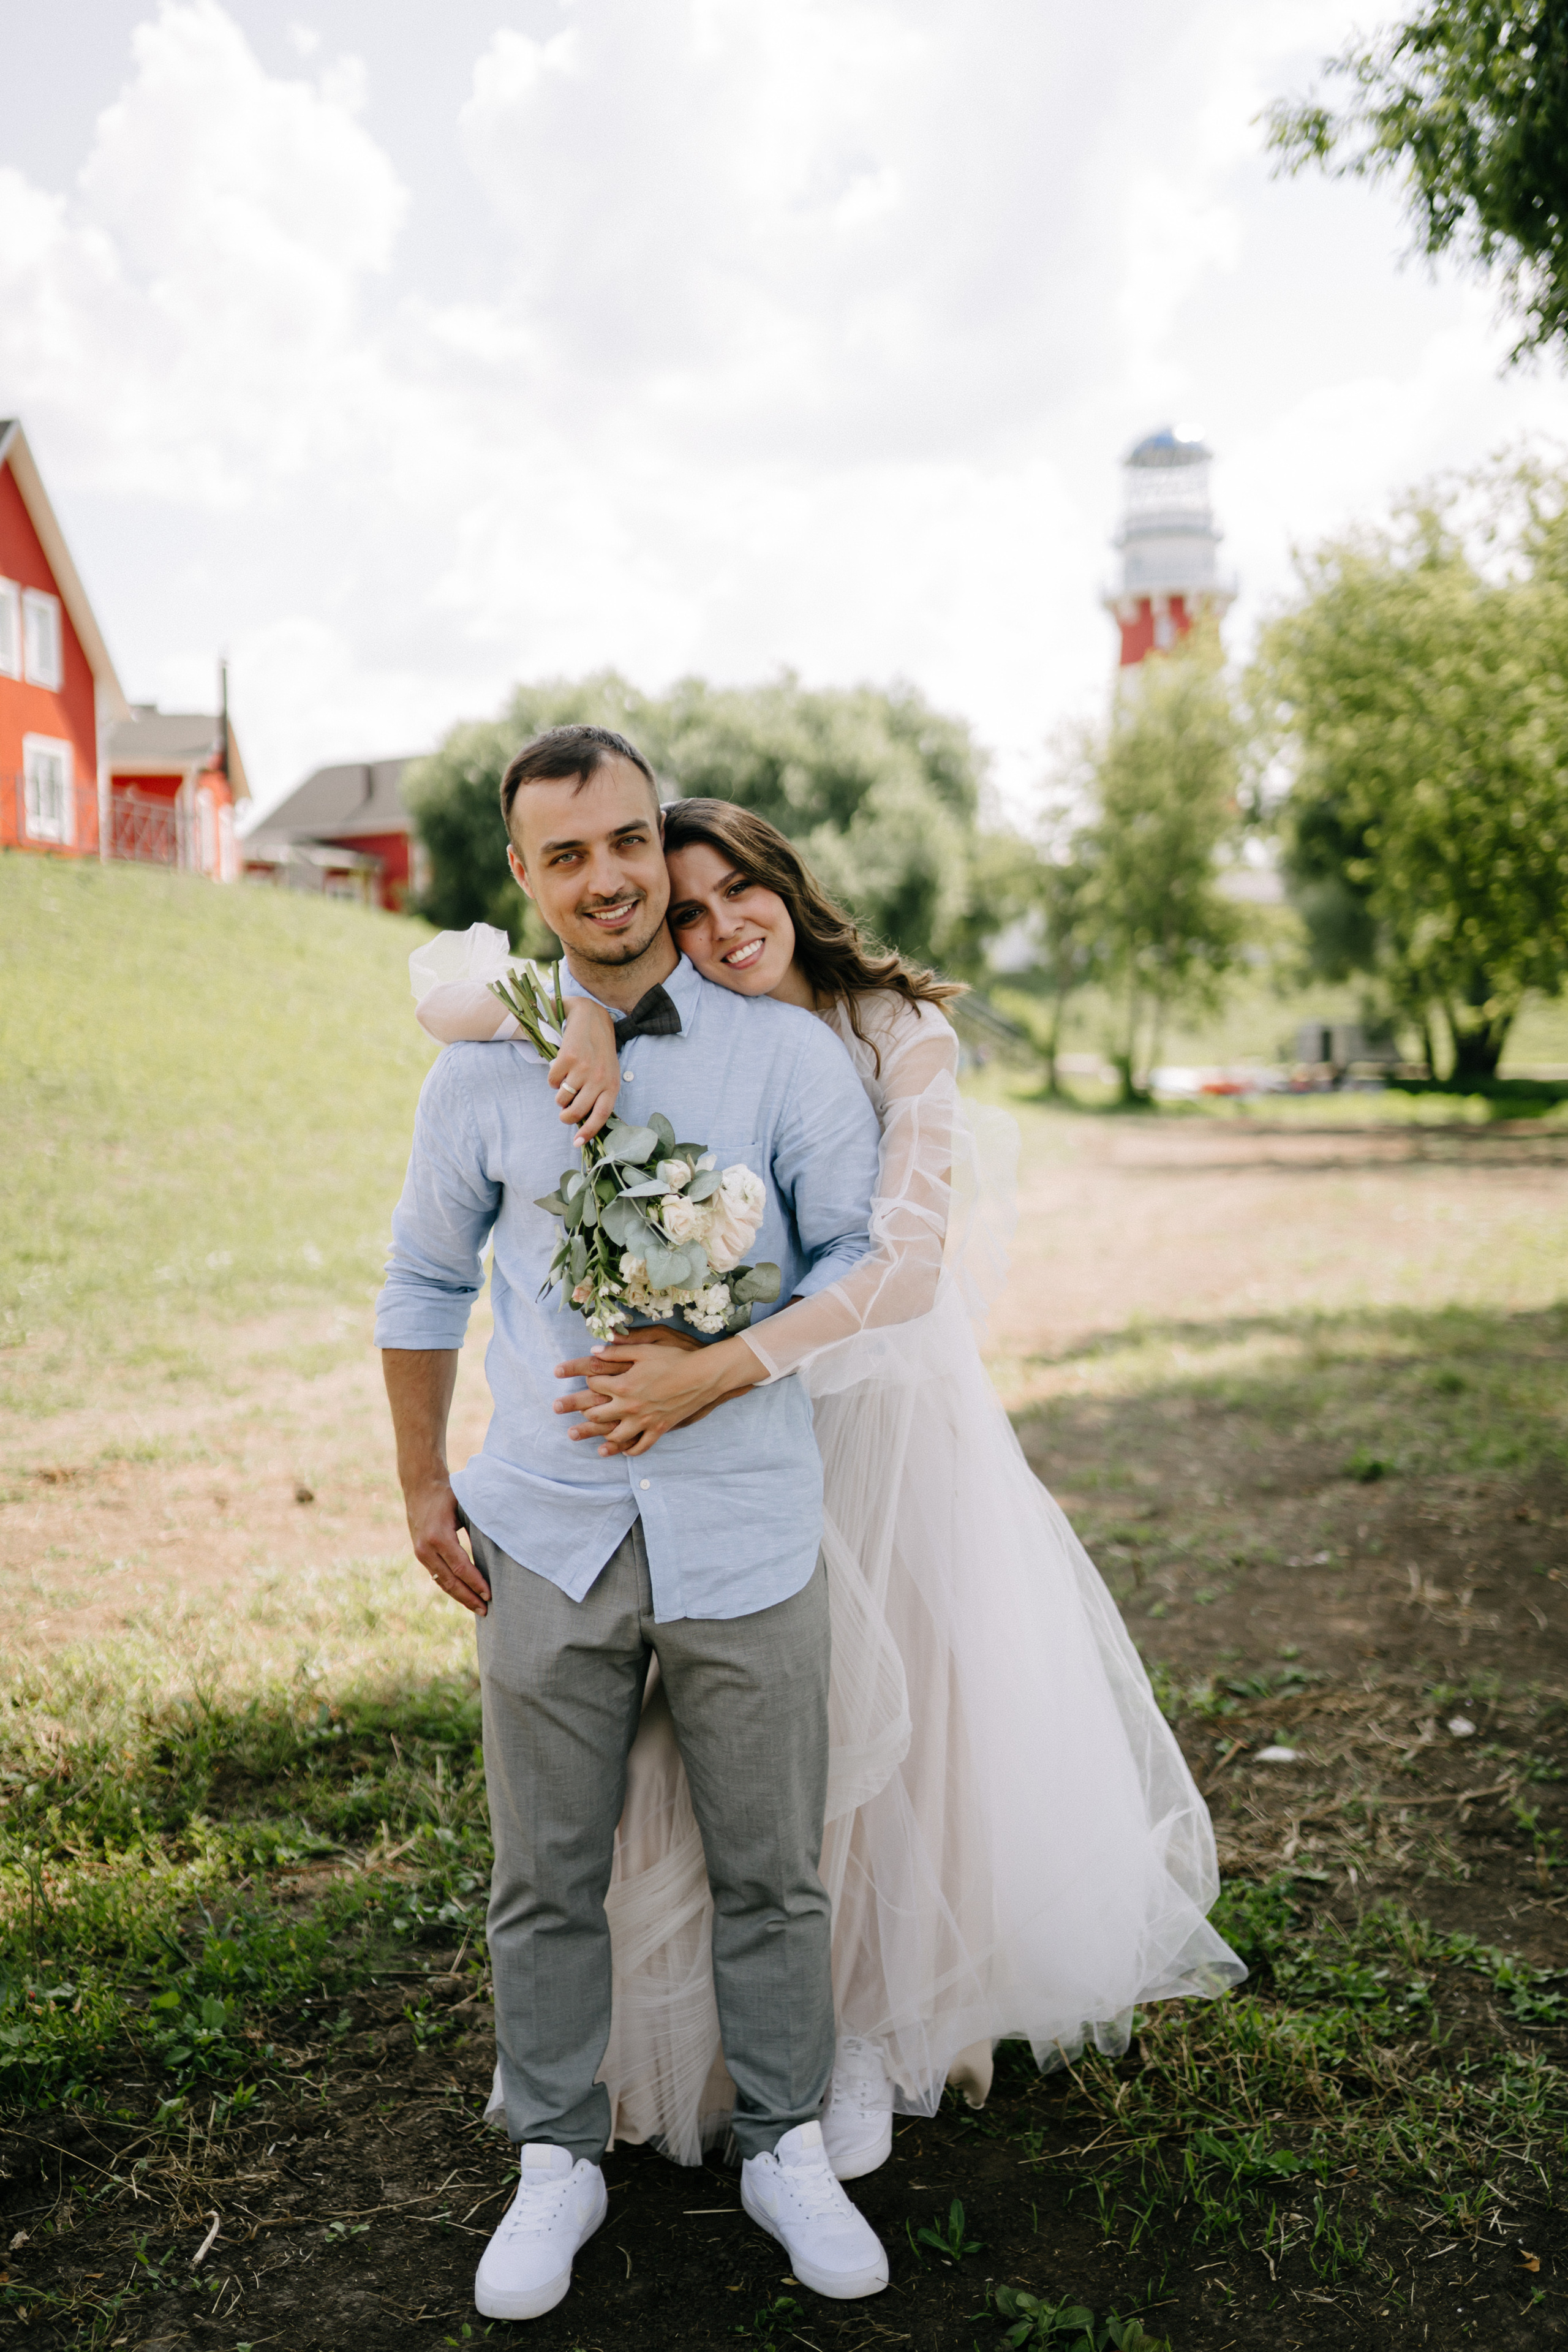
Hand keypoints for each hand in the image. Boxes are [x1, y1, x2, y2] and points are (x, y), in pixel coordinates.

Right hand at [404, 1474, 489, 1615]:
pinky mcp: (420, 1554)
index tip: (490, 1594)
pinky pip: (437, 1576)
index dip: (475, 1583)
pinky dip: (451, 1587)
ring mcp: (421, 1553)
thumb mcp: (464, 1507)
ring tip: (477, 1608)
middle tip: (486, 1611)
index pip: (460, 1567)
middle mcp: (426, 1548)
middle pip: (450, 1581)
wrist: (419, 1486)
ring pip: (442, 1582)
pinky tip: (464, 1595)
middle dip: (469, 1597)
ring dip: (460, 1597)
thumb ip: (478, 1527)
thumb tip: (500, 1547)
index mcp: (438, 1536)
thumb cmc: (448, 1494)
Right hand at [548, 999, 619, 1140]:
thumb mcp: (608, 1071)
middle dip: (566, 1117)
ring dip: (559, 1095)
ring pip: (562, 1098)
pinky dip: (552, 1079)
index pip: (601, 1115)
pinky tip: (560, 1068)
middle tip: (563, 1114)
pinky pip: (552, 1081)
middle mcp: (600, 1078)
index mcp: (612, 1084)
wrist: (591, 1015)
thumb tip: (584, 1121)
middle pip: (577, 1111)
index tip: (577, 1143)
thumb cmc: (599, 1049)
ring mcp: (584, 1068)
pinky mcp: (568, 1057)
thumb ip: (600, 1093)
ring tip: (565, 1083)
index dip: (589, 1132)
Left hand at [554, 1329, 763, 1457]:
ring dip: (594, 1436)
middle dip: (575, 1409)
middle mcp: (630, 1406)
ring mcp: (644, 1421)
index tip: (567, 1373)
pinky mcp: (659, 1429)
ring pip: (614, 1434)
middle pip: (596, 1413)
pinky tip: (618, 1450)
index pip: (594, 1382)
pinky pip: (640, 1445)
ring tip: (577, 1436)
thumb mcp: (646, 1348)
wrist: (704, 1376)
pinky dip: (627, 1449)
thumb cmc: (676, 1358)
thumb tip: (593, 1350)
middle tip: (557, 1409)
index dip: (580, 1376)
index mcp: (624, 1384)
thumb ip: (618, 1351)